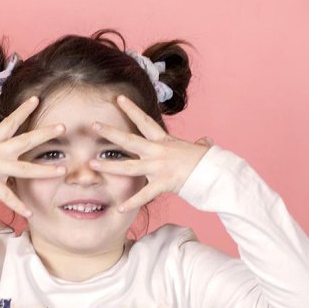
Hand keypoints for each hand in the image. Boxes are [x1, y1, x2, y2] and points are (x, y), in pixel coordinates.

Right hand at [0, 96, 65, 217]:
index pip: (11, 121)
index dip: (23, 109)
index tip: (37, 99)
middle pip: (26, 140)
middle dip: (45, 134)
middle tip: (63, 127)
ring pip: (25, 169)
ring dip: (44, 170)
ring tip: (62, 171)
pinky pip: (7, 196)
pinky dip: (18, 206)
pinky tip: (30, 214)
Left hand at [90, 95, 212, 211]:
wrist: (216, 172)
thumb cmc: (208, 162)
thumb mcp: (200, 149)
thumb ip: (200, 145)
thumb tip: (206, 141)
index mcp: (165, 141)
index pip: (146, 121)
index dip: (132, 109)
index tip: (118, 99)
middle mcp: (158, 151)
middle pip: (130, 140)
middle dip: (110, 133)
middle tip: (93, 125)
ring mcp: (159, 167)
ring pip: (129, 166)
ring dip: (109, 166)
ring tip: (92, 164)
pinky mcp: (163, 183)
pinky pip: (144, 195)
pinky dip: (132, 202)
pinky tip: (119, 208)